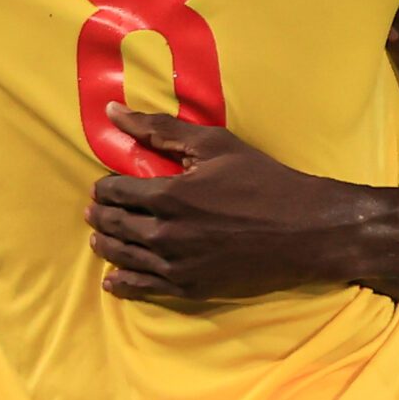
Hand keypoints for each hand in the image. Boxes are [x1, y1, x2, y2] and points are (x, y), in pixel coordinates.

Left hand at [85, 108, 359, 300]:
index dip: (105, 187)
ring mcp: (176, 265)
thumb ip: (160, 129)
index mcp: (168, 195)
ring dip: (106, 246)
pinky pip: (144, 287)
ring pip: (124, 257)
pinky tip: (113, 280)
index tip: (104, 185)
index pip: (116, 192)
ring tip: (98, 240)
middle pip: (115, 225)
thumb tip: (113, 112)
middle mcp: (164, 234)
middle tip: (95, 211)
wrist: (303, 229)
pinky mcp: (190, 287)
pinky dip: (124, 282)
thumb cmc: (262, 180)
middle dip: (101, 215)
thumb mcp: (214, 144)